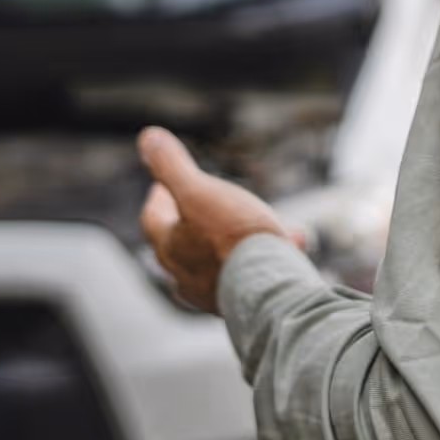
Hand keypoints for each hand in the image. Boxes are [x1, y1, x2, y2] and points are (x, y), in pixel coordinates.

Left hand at [137, 127, 297, 314]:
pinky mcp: (242, 302)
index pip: (152, 219)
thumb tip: (147, 137)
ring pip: (214, 260)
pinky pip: (249, 272)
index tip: (162, 185)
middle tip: (194, 202)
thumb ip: (171, 165)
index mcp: (170, 246)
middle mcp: (185, 274)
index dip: (157, 199)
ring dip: (227, 239)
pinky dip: (262, 254)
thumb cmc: (232, 237)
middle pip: (178, 243)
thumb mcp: (198, 190)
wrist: (269, 287)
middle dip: (186, 221)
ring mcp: (211, 292)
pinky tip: (292, 241)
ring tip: (251, 221)